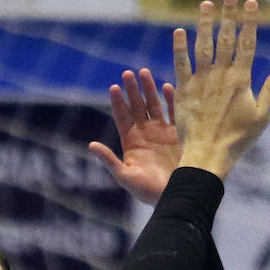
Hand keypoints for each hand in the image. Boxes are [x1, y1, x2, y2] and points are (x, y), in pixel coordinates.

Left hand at [88, 69, 180, 205]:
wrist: (176, 197)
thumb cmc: (148, 191)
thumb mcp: (125, 176)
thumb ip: (109, 160)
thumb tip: (91, 145)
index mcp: (131, 142)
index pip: (122, 117)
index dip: (118, 102)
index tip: (114, 87)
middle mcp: (146, 134)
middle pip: (137, 106)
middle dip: (132, 90)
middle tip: (127, 72)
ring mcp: (162, 133)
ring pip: (154, 105)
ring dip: (149, 89)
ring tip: (143, 72)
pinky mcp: (178, 134)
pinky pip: (174, 112)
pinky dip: (171, 100)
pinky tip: (167, 86)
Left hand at [172, 0, 269, 180]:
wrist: (207, 157)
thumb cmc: (237, 140)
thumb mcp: (261, 117)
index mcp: (241, 80)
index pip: (247, 44)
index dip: (249, 22)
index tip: (250, 3)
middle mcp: (221, 76)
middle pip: (225, 39)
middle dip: (228, 15)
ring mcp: (201, 82)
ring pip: (203, 46)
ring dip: (204, 24)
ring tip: (205, 4)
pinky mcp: (184, 91)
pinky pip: (181, 64)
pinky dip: (180, 47)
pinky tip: (179, 31)